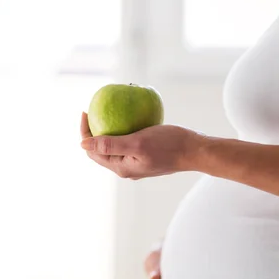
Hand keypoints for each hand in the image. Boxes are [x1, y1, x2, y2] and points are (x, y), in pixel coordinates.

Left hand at [80, 112, 203, 178]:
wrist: (196, 151)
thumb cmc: (169, 145)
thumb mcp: (137, 142)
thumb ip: (110, 145)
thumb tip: (82, 144)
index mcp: (121, 167)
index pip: (93, 151)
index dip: (85, 133)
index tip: (85, 112)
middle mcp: (127, 168)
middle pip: (101, 150)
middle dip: (93, 132)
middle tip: (93, 110)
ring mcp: (136, 164)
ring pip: (114, 147)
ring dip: (108, 131)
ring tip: (107, 112)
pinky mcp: (146, 157)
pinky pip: (128, 143)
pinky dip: (123, 131)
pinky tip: (128, 117)